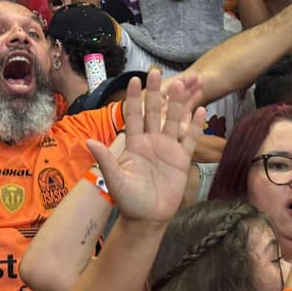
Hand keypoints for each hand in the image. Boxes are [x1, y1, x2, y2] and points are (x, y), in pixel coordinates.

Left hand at [85, 70, 204, 225]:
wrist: (148, 217)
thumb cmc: (129, 200)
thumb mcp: (115, 180)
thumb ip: (106, 159)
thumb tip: (89, 141)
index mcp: (134, 144)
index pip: (134, 116)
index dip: (134, 98)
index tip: (134, 79)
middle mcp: (151, 141)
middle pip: (154, 112)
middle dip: (156, 93)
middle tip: (157, 73)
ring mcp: (168, 148)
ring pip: (173, 120)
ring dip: (177, 104)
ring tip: (182, 85)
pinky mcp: (182, 158)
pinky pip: (190, 138)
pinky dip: (195, 124)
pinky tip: (201, 109)